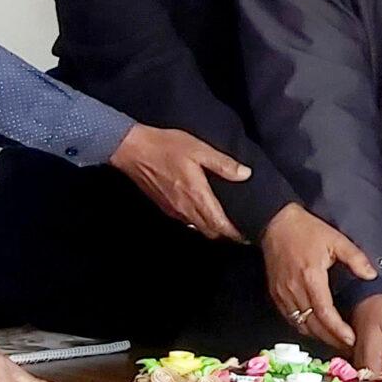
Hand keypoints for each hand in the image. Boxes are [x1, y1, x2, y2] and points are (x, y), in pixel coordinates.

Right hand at [109, 125, 249, 241]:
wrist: (133, 150)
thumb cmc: (167, 147)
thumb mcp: (199, 149)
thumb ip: (223, 164)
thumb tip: (246, 174)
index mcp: (197, 196)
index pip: (219, 224)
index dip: (234, 233)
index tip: (248, 234)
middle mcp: (185, 208)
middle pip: (210, 231)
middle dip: (226, 234)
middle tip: (240, 230)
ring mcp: (173, 210)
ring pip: (198, 228)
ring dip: (211, 228)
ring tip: (224, 222)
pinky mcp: (164, 207)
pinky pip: (186, 221)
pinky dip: (198, 221)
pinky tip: (202, 211)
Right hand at [260, 204, 378, 349]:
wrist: (276, 224)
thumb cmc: (306, 230)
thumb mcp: (336, 239)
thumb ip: (355, 258)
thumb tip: (372, 275)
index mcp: (311, 276)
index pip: (324, 312)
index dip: (337, 329)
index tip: (351, 338)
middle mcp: (294, 289)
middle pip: (312, 324)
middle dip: (331, 339)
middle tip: (348, 347)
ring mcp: (282, 293)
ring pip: (300, 324)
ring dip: (318, 336)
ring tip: (335, 341)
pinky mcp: (276, 294)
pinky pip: (291, 318)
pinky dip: (304, 327)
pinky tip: (316, 328)